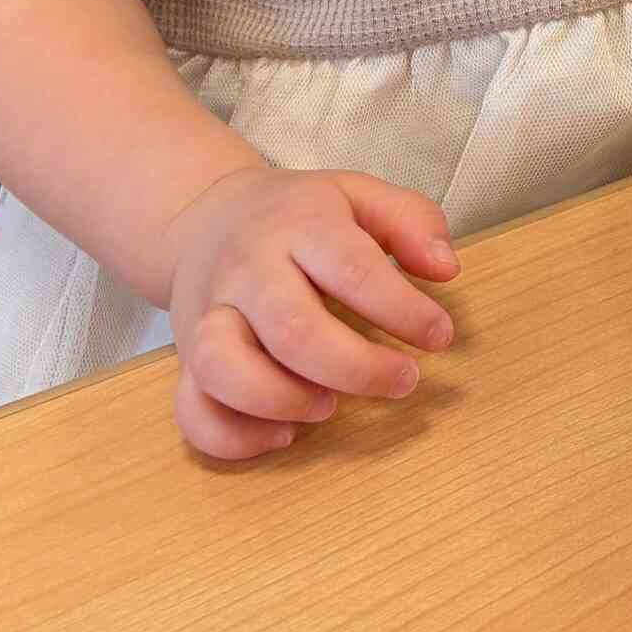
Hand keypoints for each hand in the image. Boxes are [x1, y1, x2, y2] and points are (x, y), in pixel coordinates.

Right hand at [165, 166, 459, 459]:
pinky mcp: (185, 362)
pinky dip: (235, 437)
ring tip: (330, 407)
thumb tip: (446, 269)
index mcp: (298, 225)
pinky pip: (191, 410)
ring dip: (283, 399)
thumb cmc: (298, 215)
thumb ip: (412, 221)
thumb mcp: (359, 194)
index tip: (439, 336)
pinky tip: (284, 434)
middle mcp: (247, 271)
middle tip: (402, 380)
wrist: (202, 219)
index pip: (353, 269)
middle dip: (356, 368)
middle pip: (292, 329)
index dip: (403, 310)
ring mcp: (208, 317)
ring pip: (224, 368)